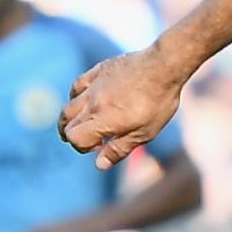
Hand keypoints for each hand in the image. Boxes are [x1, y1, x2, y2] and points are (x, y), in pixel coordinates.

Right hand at [58, 47, 184, 170]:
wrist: (164, 65)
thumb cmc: (158, 101)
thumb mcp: (145, 132)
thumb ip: (119, 149)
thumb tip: (99, 165)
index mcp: (102, 120)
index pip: (75, 139)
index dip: (83, 147)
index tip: (99, 147)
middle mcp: (91, 104)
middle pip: (67, 125)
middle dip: (73, 136)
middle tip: (89, 139)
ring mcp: (93, 86)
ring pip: (68, 106)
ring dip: (69, 119)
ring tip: (79, 124)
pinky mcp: (97, 72)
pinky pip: (77, 86)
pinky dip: (76, 97)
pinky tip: (84, 100)